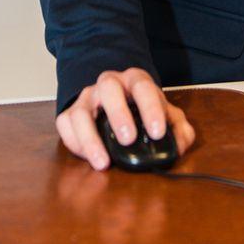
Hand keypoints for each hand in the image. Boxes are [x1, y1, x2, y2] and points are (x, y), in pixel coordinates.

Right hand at [55, 67, 195, 170]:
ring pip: (80, 111)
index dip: (151, 108)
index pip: (143, 86)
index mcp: (135, 81)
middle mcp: (109, 84)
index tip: (157, 132)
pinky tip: (88, 157)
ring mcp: (87, 98)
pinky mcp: (70, 113)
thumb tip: (179, 146)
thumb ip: (179, 129)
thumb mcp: (166, 115)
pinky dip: (74, 143)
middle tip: (128, 139)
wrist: (116, 101)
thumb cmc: (143, 110)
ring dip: (90, 137)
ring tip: (103, 162)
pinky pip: (65, 125)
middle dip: (118, 113)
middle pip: (108, 87)